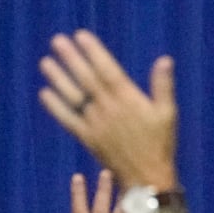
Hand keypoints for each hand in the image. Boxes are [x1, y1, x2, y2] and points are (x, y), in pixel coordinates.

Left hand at [38, 32, 176, 189]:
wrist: (147, 176)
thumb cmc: (161, 143)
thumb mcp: (168, 113)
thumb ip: (163, 86)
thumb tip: (165, 59)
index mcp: (129, 100)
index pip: (107, 70)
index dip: (93, 52)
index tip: (81, 36)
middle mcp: (109, 109)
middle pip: (86, 79)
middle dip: (71, 59)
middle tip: (57, 41)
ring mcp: (96, 124)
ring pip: (73, 96)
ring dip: (58, 79)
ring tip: (45, 62)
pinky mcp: (87, 138)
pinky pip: (68, 120)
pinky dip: (55, 107)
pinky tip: (45, 93)